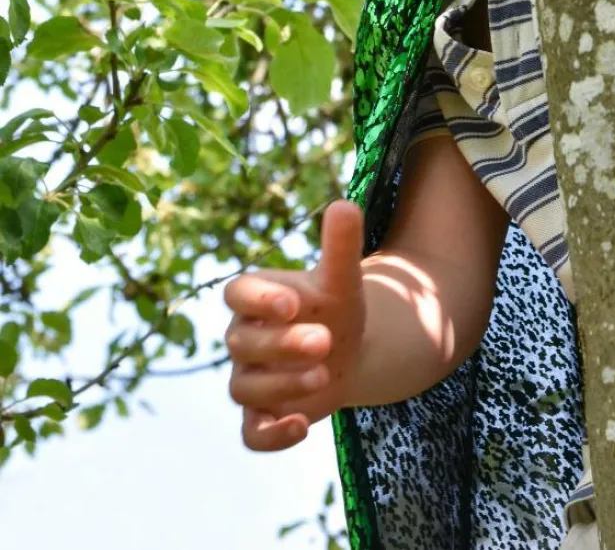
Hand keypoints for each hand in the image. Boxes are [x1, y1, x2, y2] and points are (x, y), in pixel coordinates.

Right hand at [224, 200, 364, 451]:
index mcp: (257, 296)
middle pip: (242, 343)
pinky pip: (251, 434)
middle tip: (324, 340)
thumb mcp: (343, 278)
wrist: (350, 350)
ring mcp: (251, 379)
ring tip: (325, 373)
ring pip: (245, 388)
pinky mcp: (263, 416)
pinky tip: (302, 427)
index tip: (292, 303)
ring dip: (282, 384)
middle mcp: (245, 338)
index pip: (237, 293)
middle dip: (281, 344)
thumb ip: (341, 245)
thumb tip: (345, 204)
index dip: (259, 299)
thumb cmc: (336, 306)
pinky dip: (272, 435)